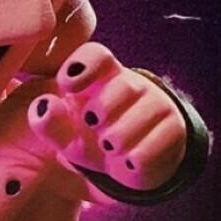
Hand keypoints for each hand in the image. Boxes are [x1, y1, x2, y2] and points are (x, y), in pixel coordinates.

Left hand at [30, 42, 186, 191]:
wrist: (130, 165)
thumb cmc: (91, 139)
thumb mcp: (65, 136)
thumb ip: (50, 123)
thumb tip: (44, 104)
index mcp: (100, 77)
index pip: (97, 56)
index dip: (83, 66)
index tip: (67, 86)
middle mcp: (132, 85)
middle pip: (124, 84)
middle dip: (104, 108)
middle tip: (93, 124)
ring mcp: (157, 105)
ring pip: (143, 115)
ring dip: (119, 136)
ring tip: (109, 147)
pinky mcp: (176, 130)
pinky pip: (155, 145)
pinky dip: (135, 159)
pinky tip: (128, 161)